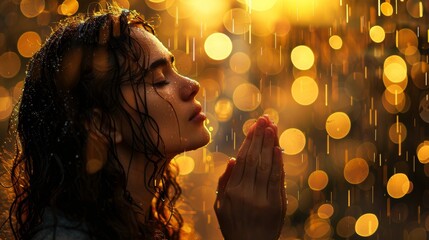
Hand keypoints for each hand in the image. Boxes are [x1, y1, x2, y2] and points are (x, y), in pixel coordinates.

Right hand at [214, 116, 285, 239]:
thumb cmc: (233, 225)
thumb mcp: (220, 205)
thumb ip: (224, 182)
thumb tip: (232, 159)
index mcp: (232, 191)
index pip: (242, 160)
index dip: (249, 141)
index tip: (254, 126)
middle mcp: (246, 193)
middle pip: (255, 158)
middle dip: (260, 137)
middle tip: (265, 119)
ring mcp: (262, 199)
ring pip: (266, 166)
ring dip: (270, 144)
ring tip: (272, 127)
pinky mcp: (276, 205)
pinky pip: (277, 180)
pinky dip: (278, 163)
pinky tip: (279, 149)